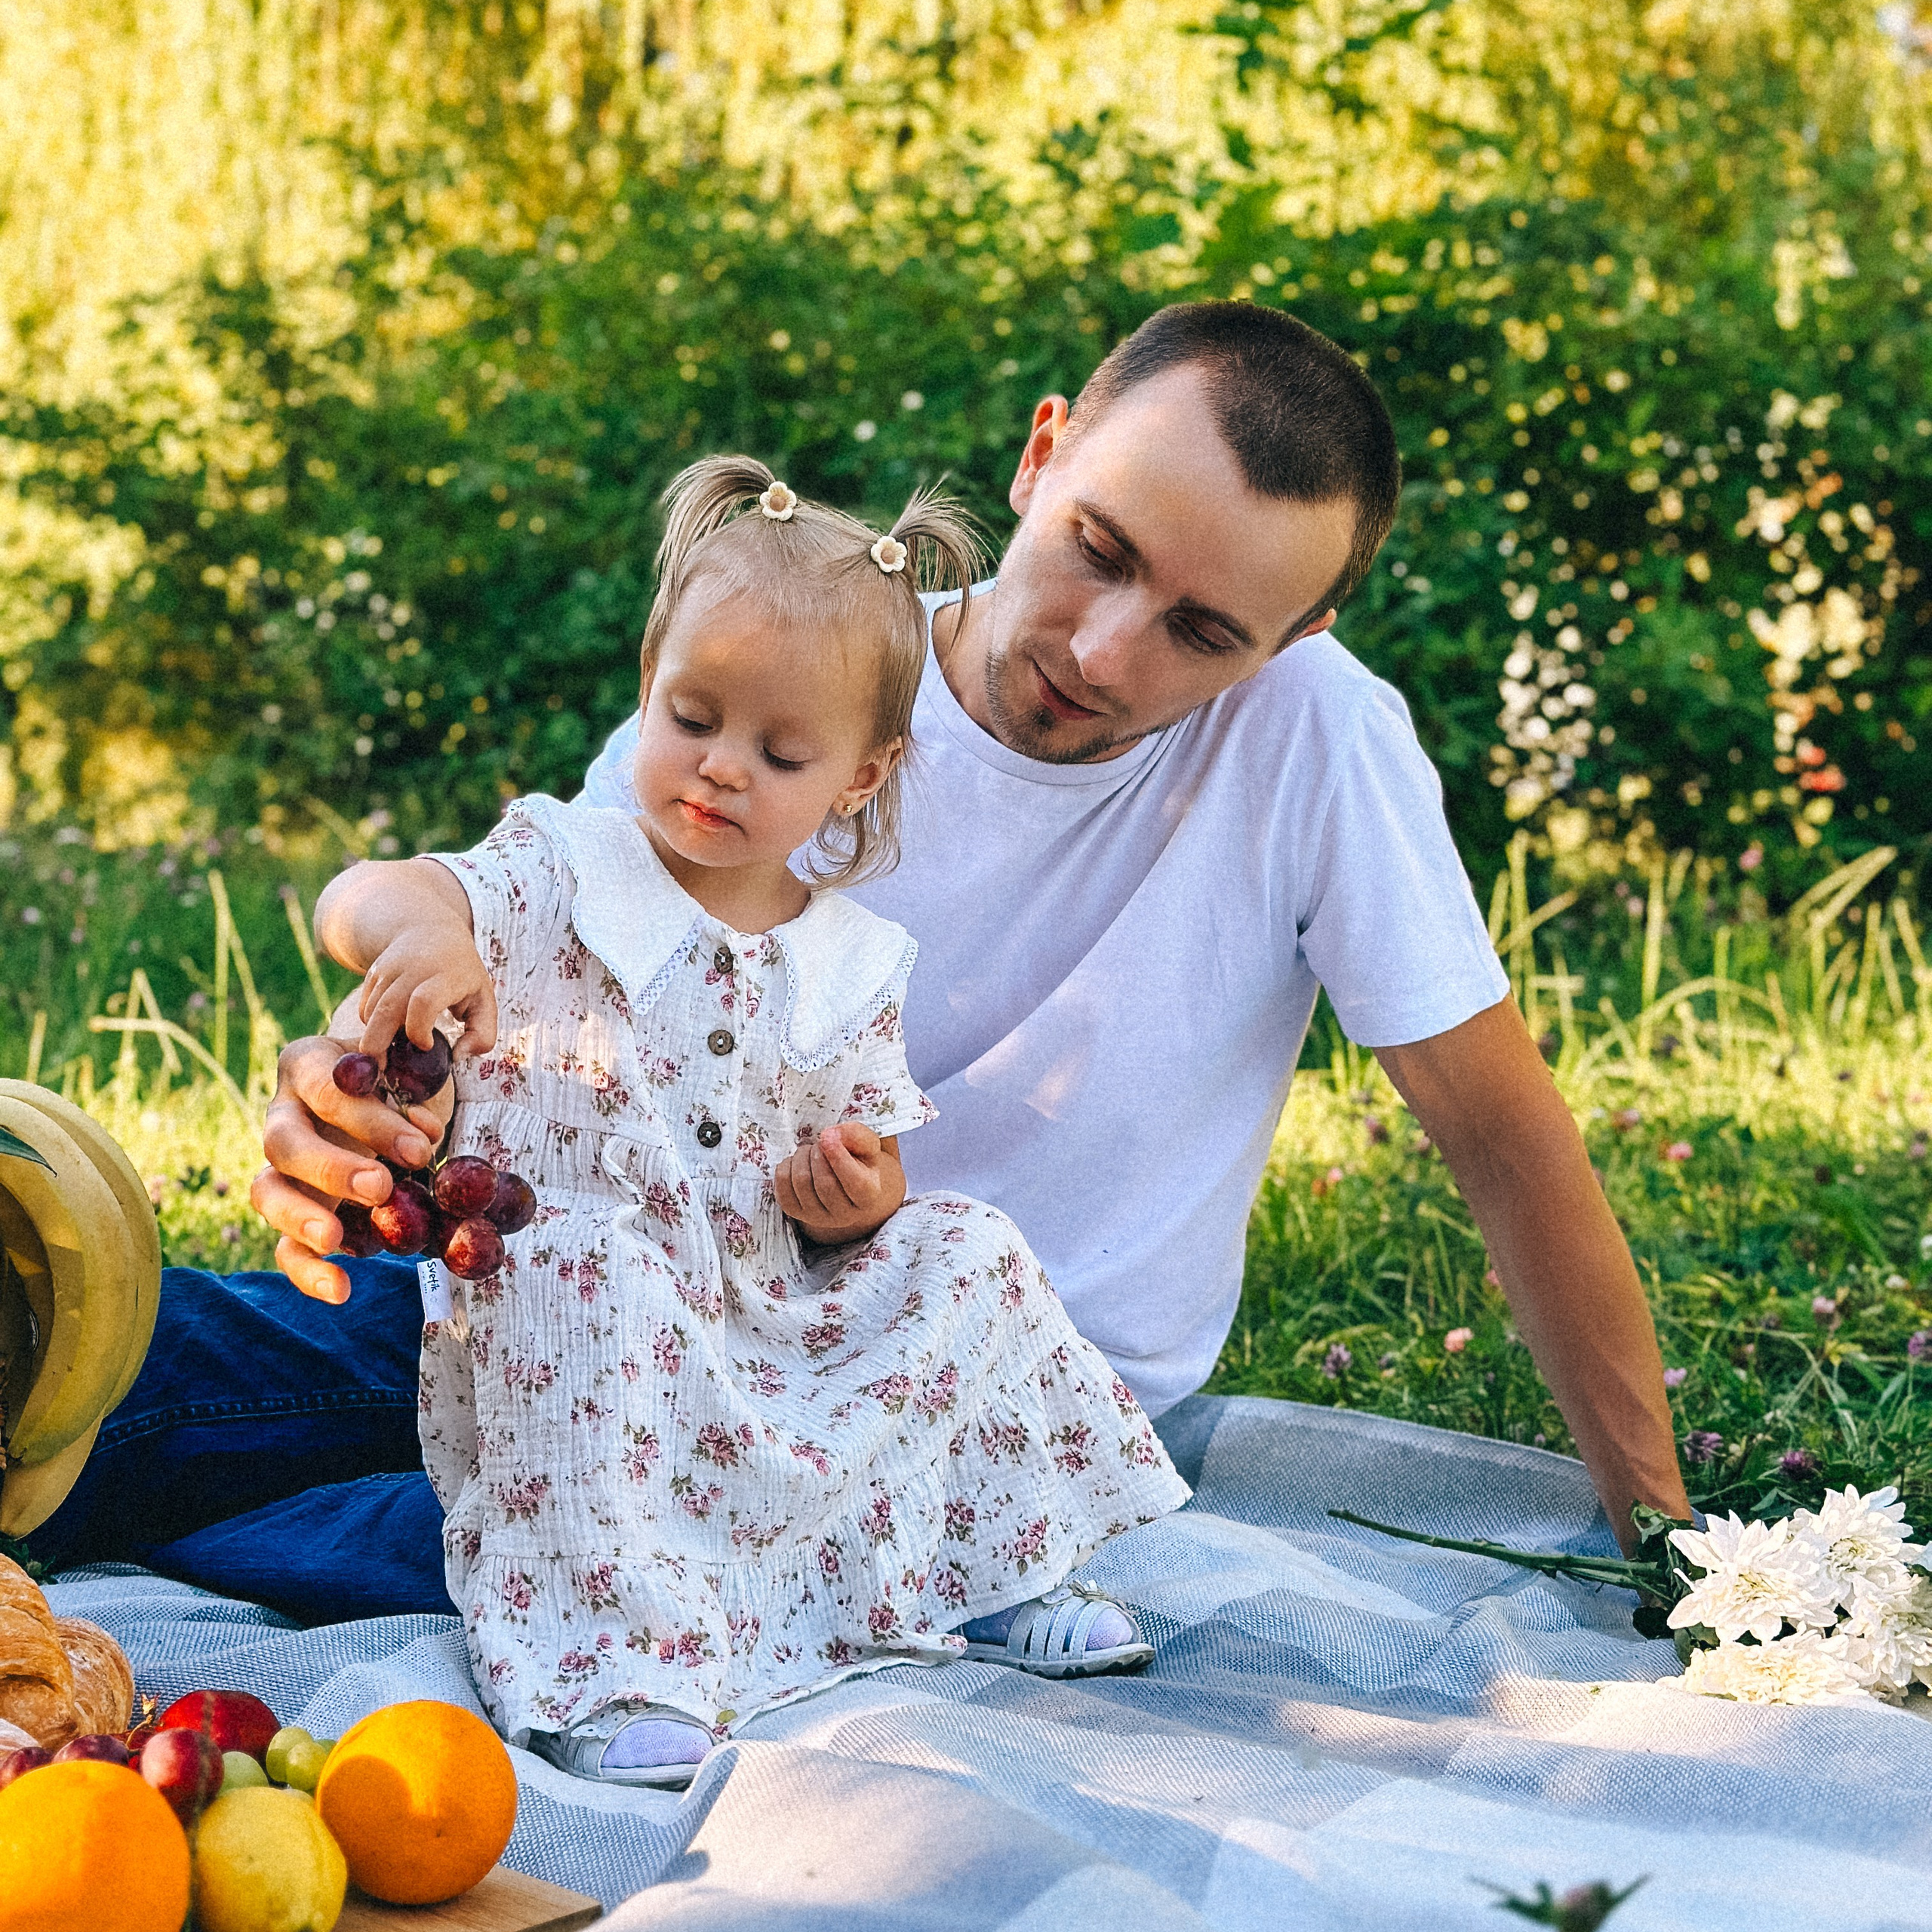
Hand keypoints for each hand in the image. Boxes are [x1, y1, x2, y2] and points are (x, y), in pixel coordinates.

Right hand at [249, 1032, 448, 1304]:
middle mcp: (283, 1114)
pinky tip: (340, 1290)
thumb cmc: (399, 1073)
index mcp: (309, 1066)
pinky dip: (306, 1270)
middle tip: (379, 1188)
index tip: (420, 1146)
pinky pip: (283, 1244)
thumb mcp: (410, 1069)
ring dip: (299, 1218)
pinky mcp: (292, 1209)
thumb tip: (424, 1132)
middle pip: (283, 1143)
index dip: (371, 1120)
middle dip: (330, 1169)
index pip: (327, 1091)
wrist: (387, 1087)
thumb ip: (416, 1093)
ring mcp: (281, 1165)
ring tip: (334, 1239)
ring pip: (267, 1193)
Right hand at [356, 925, 496, 1061]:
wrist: (429, 928)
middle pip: (386, 1010)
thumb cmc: (462, 972)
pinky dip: (372, 1025)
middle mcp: (413, 969)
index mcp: (446, 975)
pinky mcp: (372, 974)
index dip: (419, 1030)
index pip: (423, 1002)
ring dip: (377, 1036)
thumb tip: (458, 1057)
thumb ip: (483, 1033)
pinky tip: (390, 1029)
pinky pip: (364, 1008)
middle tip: (384, 1068)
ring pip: (370, 1012)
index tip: (427, 1046)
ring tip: (393, 1049)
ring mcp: (388, 969)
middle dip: (379, 1044)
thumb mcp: (485, 998)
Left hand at [774, 1125, 904, 1245]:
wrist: (845, 1183)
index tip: (827, 1136)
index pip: (854, 1181)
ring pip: (801, 1181)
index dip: (838, 1156)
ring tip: (812, 1151)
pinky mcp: (795, 1212)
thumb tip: (830, 1135)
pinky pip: (782, 1185)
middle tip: (822, 1141)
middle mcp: (845, 1214)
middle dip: (818, 1153)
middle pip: (824, 1182)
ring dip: (802, 1156)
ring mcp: (818, 1217)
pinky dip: (786, 1165)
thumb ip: (856, 1135)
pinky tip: (799, 1163)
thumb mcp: (867, 1144)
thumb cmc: (858, 1160)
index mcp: (868, 1197)